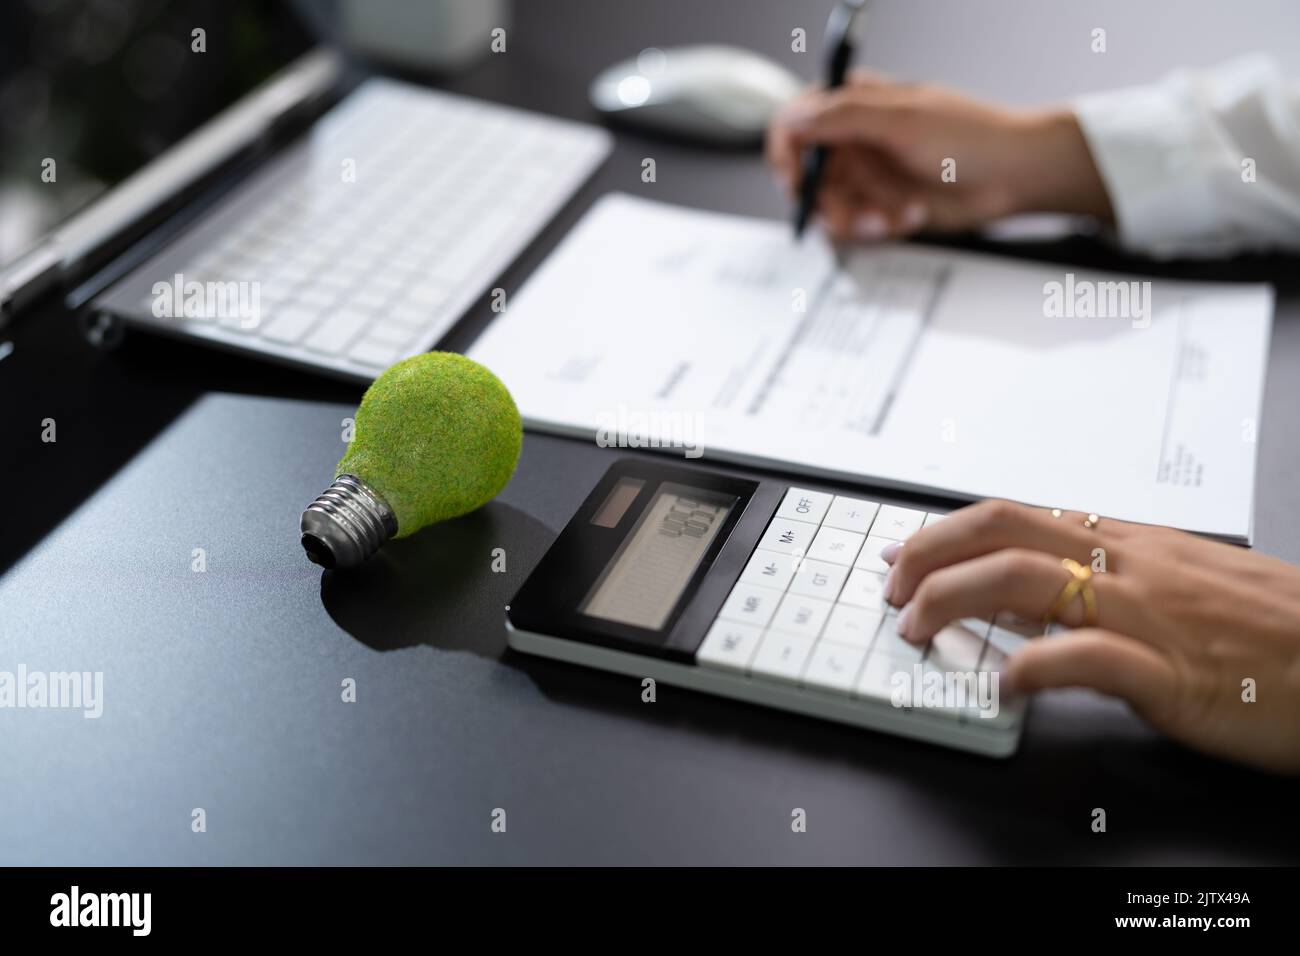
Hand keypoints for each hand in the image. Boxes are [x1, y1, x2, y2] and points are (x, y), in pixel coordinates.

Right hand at [765, 72, 1113, 240]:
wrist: (1014, 178)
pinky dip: (878, 228)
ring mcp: (866, 175)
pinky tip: (908, 215)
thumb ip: (843, 116)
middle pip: (805, 175)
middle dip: (827, 198)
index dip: (787, 153)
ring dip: (858, 216)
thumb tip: (795, 116)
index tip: (797, 177)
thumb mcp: (903, 121)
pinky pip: (855, 227)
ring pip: (828, 207)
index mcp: (854, 104)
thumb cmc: (973, 138)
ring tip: (893, 213)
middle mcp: (854, 139)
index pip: (794, 123)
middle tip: (849, 210)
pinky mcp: (879, 206)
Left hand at [880, 499, 1299, 773]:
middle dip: (930, 557)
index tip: (903, 551)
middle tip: (894, 591)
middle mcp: (1132, 568)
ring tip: (920, 631)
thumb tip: (1028, 590)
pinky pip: (1085, 659)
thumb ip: (1110, 580)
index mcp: (1132, 544)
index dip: (946, 530)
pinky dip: (1030, 667)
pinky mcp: (1174, 676)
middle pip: (1004, 534)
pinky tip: (1003, 685)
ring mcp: (1151, 618)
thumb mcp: (1185, 585)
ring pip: (1026, 582)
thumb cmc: (1278, 629)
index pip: (1017, 516)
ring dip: (954, 602)